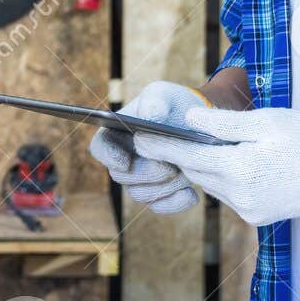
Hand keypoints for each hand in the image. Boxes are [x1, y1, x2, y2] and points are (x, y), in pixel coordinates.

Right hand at [87, 80, 209, 213]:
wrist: (199, 123)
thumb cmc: (174, 105)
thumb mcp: (164, 94)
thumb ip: (155, 101)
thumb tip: (150, 117)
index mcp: (116, 132)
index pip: (100, 147)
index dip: (108, 157)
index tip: (125, 161)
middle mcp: (123, 159)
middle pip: (122, 177)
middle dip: (147, 173)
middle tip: (171, 166)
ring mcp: (140, 179)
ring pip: (141, 194)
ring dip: (165, 186)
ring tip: (186, 172)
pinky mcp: (159, 193)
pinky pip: (161, 206)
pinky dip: (176, 202)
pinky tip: (191, 193)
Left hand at [132, 105, 299, 226]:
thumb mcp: (264, 121)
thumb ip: (222, 123)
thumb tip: (189, 119)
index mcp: (239, 169)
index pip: (187, 156)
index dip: (160, 146)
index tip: (138, 138)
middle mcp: (240, 195)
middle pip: (196, 172)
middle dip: (181, 154)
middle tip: (164, 136)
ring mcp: (249, 209)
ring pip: (212, 184)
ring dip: (205, 166)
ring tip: (202, 145)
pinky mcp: (257, 216)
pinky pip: (229, 195)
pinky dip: (224, 179)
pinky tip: (233, 162)